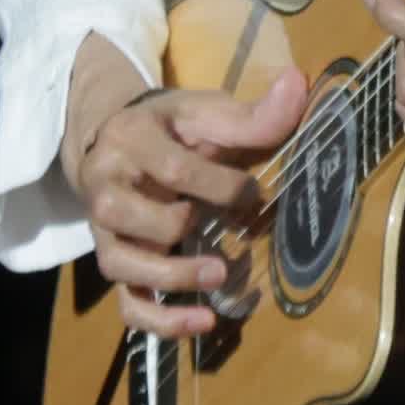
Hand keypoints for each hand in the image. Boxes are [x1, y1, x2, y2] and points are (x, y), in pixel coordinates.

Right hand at [68, 44, 308, 339]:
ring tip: (219, 276)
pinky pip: (127, 303)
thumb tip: (299, 83)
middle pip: (121, 214)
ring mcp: (105, 232)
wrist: (116, 142)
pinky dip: (161, 322)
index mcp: (130, 139)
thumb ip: (253, 112)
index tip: (254, 194)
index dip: (218, 186)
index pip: (170, 169)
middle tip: (233, 223)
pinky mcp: (118, 264)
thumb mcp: (206, 112)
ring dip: (169, 277)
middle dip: (177, 226)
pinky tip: (204, 322)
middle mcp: (105, 186)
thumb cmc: (171, 128)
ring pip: (119, 263)